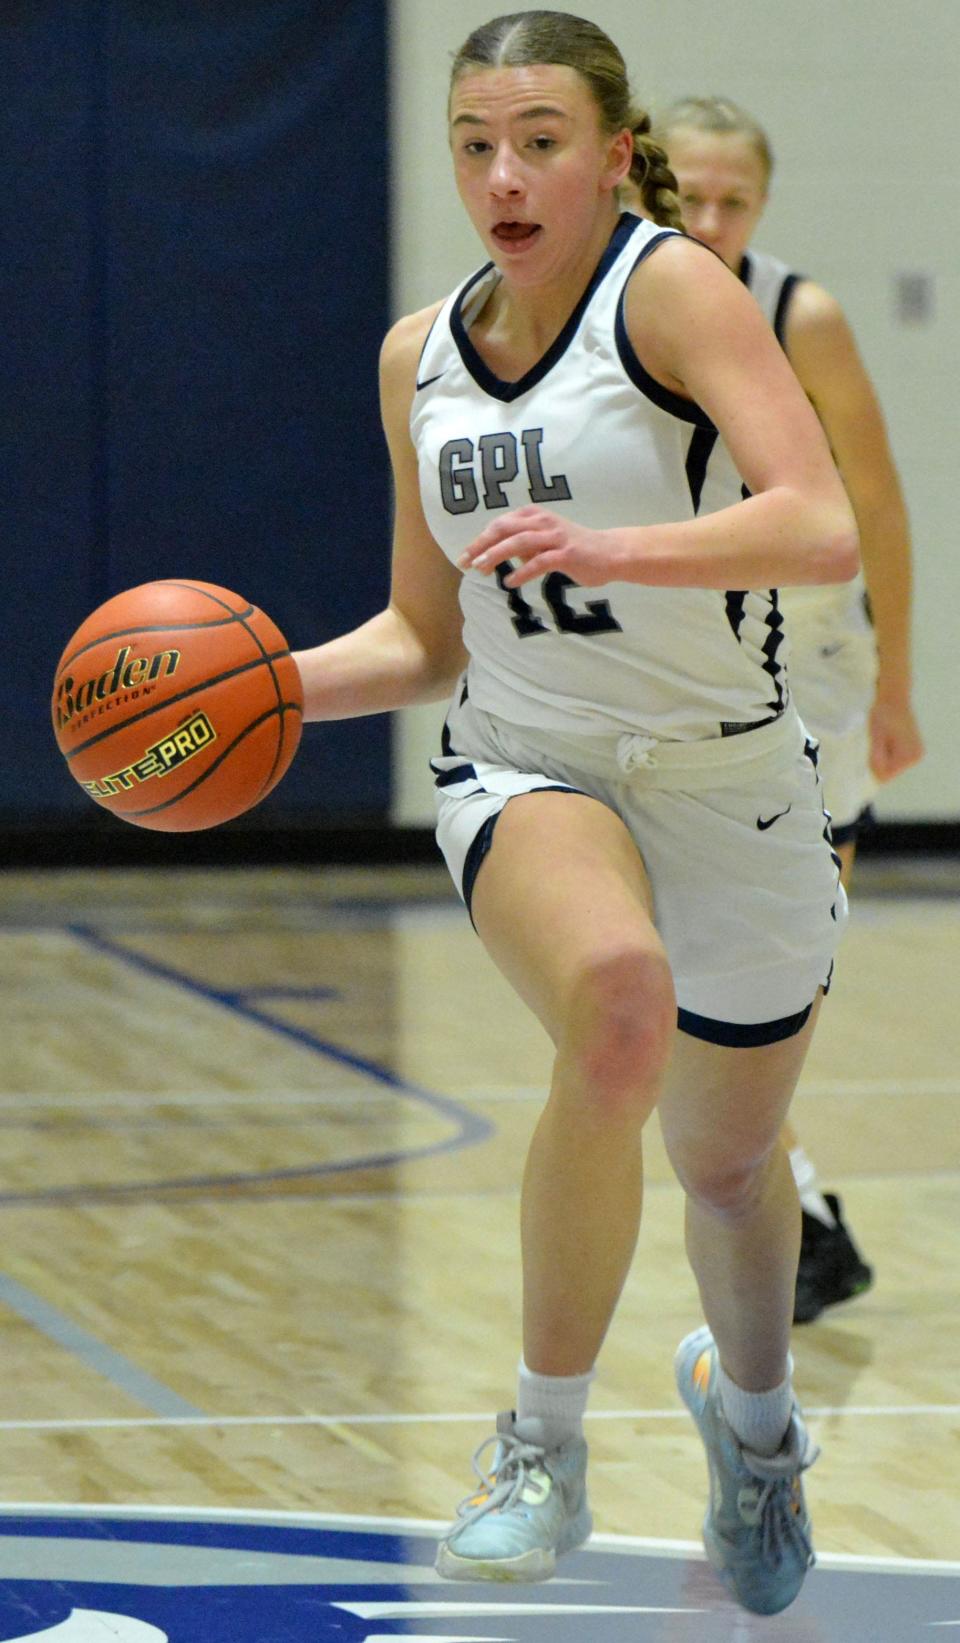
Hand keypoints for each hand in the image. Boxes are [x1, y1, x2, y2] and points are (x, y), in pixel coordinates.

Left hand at [458, 506, 622, 588]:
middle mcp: (542, 522)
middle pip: (503, 529)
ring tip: (481, 569)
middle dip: (481, 545)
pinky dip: (522, 572)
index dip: (480, 540)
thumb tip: (503, 555)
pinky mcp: (566, 554)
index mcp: (534, 516)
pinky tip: (510, 582)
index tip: (466, 556)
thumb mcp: (545, 541)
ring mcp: (554, 537)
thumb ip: (524, 545)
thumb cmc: (575, 548)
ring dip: (496, 555)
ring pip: (518, 542)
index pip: (499, 524)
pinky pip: (539, 562)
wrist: (610, 553)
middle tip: (466, 562)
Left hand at [868, 698, 923, 782]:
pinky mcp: (912, 751)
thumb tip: (877, 777)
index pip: (885, 776)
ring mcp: (915, 755)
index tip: (870, 749)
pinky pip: (893, 760)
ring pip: (890, 767)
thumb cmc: (882, 714)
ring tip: (881, 738)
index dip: (873, 765)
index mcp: (909, 755)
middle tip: (876, 741)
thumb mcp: (876, 735)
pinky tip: (886, 739)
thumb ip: (877, 755)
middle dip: (878, 761)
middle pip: (888, 772)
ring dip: (882, 756)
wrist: (893, 698)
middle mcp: (916, 757)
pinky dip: (886, 753)